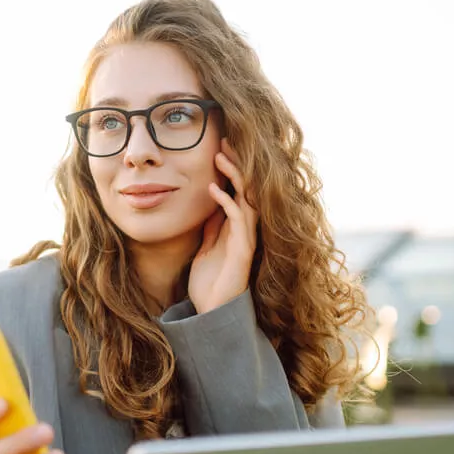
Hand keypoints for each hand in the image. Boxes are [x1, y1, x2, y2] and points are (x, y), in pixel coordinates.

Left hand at [188, 138, 258, 313]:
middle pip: (247, 189)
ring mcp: (246, 239)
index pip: (239, 191)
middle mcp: (245, 231)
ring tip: (221, 156)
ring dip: (235, 177)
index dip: (232, 169)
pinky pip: (238, 220)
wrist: (212, 313)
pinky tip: (213, 189)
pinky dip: (227, 202)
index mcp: (236, 228)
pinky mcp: (243, 250)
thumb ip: (211, 229)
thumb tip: (210, 205)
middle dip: (237, 164)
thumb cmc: (209, 284)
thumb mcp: (206, 249)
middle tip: (224, 141)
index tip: (220, 147)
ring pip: (247, 199)